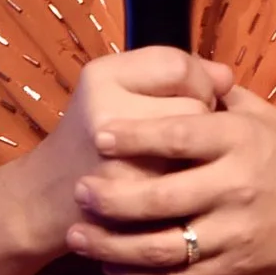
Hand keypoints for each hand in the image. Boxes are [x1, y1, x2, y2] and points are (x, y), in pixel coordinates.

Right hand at [18, 47, 231, 254]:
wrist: (49, 197)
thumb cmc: (92, 134)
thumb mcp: (115, 85)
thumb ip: (172, 69)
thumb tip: (226, 78)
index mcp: (102, 77)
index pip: (179, 66)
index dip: (196, 81)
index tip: (188, 95)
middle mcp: (108, 115)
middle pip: (196, 107)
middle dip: (200, 121)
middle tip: (182, 133)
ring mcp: (120, 165)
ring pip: (198, 152)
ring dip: (200, 157)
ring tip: (181, 160)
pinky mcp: (132, 207)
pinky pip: (189, 190)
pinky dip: (192, 189)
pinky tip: (178, 188)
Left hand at [66, 81, 275, 274]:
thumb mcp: (265, 115)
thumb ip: (218, 97)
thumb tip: (177, 70)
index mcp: (242, 139)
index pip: (180, 135)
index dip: (136, 136)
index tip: (99, 135)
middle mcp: (238, 185)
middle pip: (162, 197)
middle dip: (112, 198)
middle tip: (78, 191)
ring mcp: (237, 231)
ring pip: (164, 247)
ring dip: (115, 245)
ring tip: (81, 238)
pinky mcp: (238, 268)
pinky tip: (114, 268)